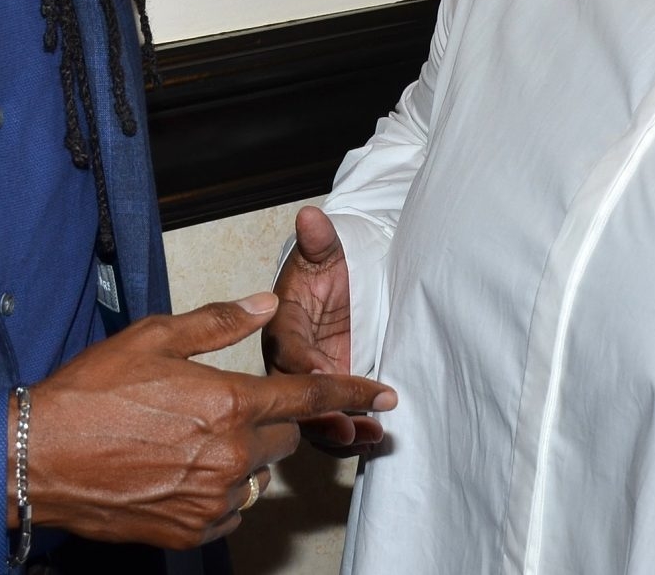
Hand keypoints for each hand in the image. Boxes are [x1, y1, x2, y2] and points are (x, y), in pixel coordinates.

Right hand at [25, 293, 394, 547]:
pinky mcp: (193, 530)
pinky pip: (231, 510)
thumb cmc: (91, 394)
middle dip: (267, 418)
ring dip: (238, 457)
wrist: (39, 459)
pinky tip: (178, 470)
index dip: (353, 393)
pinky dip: (218, 490)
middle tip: (218, 405)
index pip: (309, 397)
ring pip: (256, 475)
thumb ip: (219, 321)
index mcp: (228, 403)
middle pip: (284, 436)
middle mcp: (230, 456)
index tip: (384, 395)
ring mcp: (213, 500)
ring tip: (184, 439)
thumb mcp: (155, 338)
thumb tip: (266, 305)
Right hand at [263, 206, 381, 454]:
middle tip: (346, 424)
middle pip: (291, 396)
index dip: (303, 361)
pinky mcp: (321, 400)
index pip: (286, 346)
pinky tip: (373, 437)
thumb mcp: (325, 254)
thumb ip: (320, 241)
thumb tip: (312, 215)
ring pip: (308, 419)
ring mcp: (303, 385)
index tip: (324, 371)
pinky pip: (326, 426)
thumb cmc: (328, 271)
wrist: (340, 290)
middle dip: (318, 414)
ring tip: (366, 435)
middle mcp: (286, 361)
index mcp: (281, 325)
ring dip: (335, 432)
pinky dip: (347, 436)